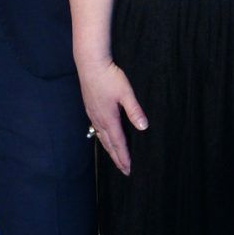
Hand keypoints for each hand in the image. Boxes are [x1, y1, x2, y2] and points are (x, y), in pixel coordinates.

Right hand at [78, 59, 147, 176]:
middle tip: (124, 171)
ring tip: (116, 159)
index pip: (118, 143)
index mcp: (109, 118)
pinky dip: (103, 139)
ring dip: (110, 150)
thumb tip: (143, 127)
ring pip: (102, 138)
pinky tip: (104, 138)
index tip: (129, 169)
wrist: (90, 63)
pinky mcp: (90, 109)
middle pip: (109, 145)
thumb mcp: (126, 93)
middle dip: (117, 158)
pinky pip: (97, 130)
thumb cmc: (109, 76)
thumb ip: (134, 111)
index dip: (124, 157)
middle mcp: (99, 120)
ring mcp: (93, 114)